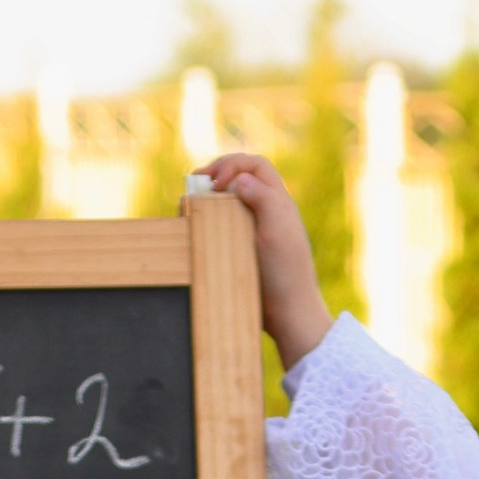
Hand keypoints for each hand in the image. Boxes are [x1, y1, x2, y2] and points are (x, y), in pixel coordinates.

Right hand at [199, 152, 331, 368]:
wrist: (288, 314)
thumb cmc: (285, 273)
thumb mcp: (276, 231)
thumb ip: (263, 199)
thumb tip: (240, 178)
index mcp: (278, 203)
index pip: (255, 166)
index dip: (232, 165)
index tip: (214, 184)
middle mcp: (267, 213)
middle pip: (240, 178)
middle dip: (216, 174)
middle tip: (194, 184)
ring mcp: (254, 232)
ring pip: (229, 202)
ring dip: (209, 197)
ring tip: (190, 203)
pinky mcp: (243, 250)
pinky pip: (224, 226)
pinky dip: (208, 220)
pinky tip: (195, 227)